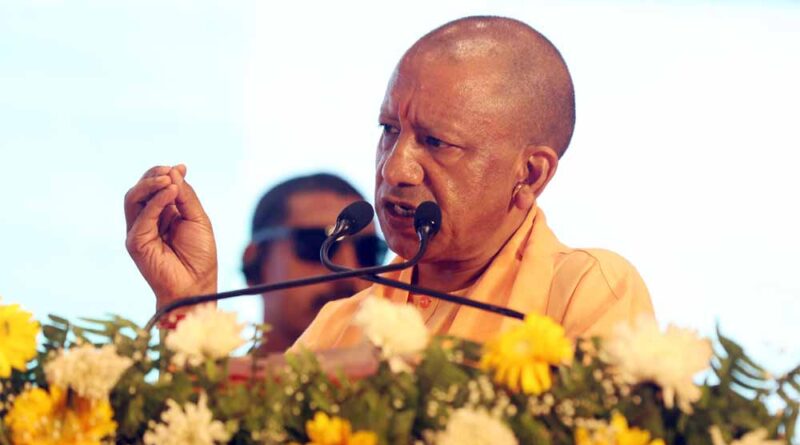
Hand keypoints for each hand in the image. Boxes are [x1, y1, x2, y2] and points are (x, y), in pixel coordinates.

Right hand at [124, 165, 217, 308]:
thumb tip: (175, 170)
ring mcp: (139, 231)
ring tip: (168, 179)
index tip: (181, 167)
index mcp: (163, 214)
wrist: (196, 285)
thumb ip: (186, 196)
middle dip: (154, 175)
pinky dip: (156, 201)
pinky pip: (141, 216)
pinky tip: (170, 193)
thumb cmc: (199, 256)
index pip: (155, 186)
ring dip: (150, 184)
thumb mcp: (198, 219)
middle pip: (140, 189)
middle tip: (171, 170)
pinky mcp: (135, 242)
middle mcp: (148, 220)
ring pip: (133, 198)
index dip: (165, 173)